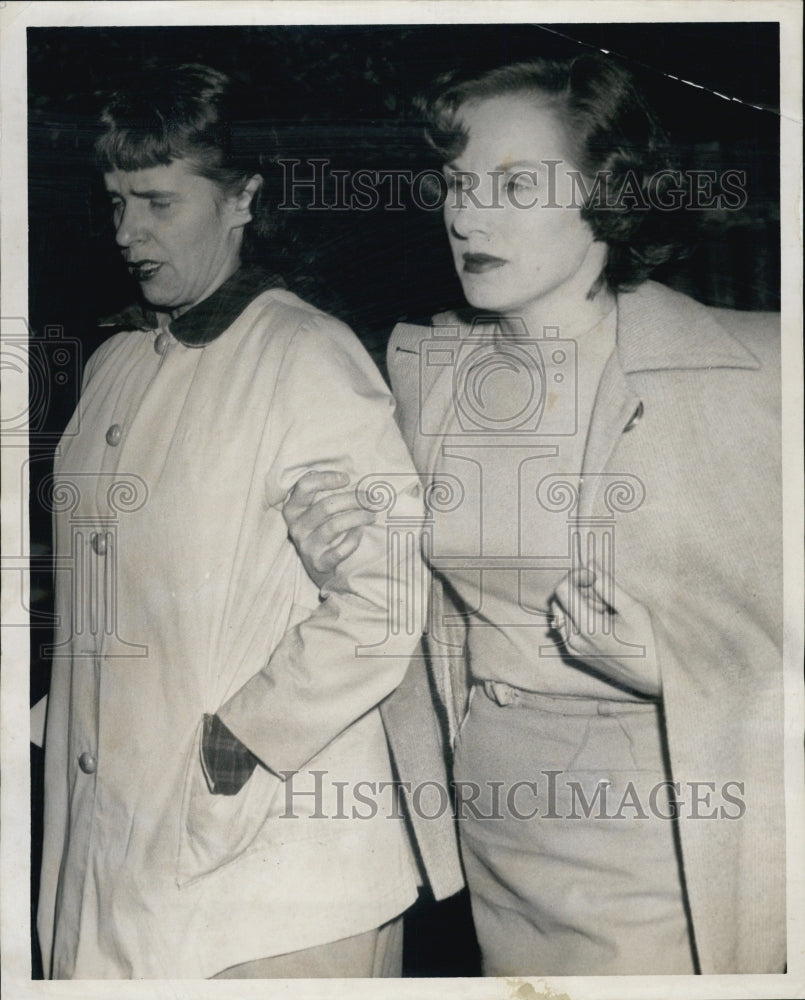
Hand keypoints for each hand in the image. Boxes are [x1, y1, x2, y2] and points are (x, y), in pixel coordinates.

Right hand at [282, 470, 375, 588]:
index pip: (305, 486)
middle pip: (326, 506)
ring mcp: (306, 546)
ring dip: (358, 517)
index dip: (326, 479)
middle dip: (354, 499)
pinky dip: (354, 538)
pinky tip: (361, 531)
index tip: (347, 478)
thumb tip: (350, 476)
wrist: (321, 568)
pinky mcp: (319, 563)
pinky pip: (341, 549)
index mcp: (293, 509)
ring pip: (335, 525)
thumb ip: (324, 493)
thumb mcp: (315, 511)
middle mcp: (296, 527)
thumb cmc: (322, 531)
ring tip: (372, 514)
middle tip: (372, 499)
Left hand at [549, 564, 660, 696]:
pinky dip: (578, 617)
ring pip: (561, 613)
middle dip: (576, 589)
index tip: (595, 576)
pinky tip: (602, 621)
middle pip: (558, 600)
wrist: (655, 678)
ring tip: (605, 608)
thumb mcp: (633, 608)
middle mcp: (574, 639)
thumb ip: (608, 585)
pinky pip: (566, 627)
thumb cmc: (650, 642)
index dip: (576, 576)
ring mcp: (573, 649)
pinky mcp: (576, 654)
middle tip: (604, 593)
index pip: (562, 590)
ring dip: (577, 603)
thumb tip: (590, 564)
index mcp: (588, 627)